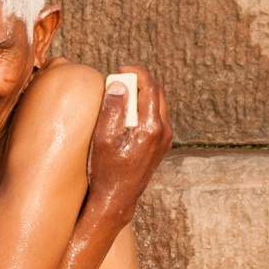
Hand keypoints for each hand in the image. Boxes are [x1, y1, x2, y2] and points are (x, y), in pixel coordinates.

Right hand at [85, 64, 171, 230]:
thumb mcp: (103, 139)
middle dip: (140, 81)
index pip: (150, 87)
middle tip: (120, 79)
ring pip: (159, 105)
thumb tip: (118, 84)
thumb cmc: (106, 171)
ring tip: (122, 95)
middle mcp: (164, 132)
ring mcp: (165, 140)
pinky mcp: (162, 146)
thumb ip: (112, 109)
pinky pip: (157, 118)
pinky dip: (145, 109)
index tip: (121, 69)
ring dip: (143, 95)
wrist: (117, 199)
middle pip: (158, 93)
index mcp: (151, 127)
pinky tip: (128, 114)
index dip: (137, 73)